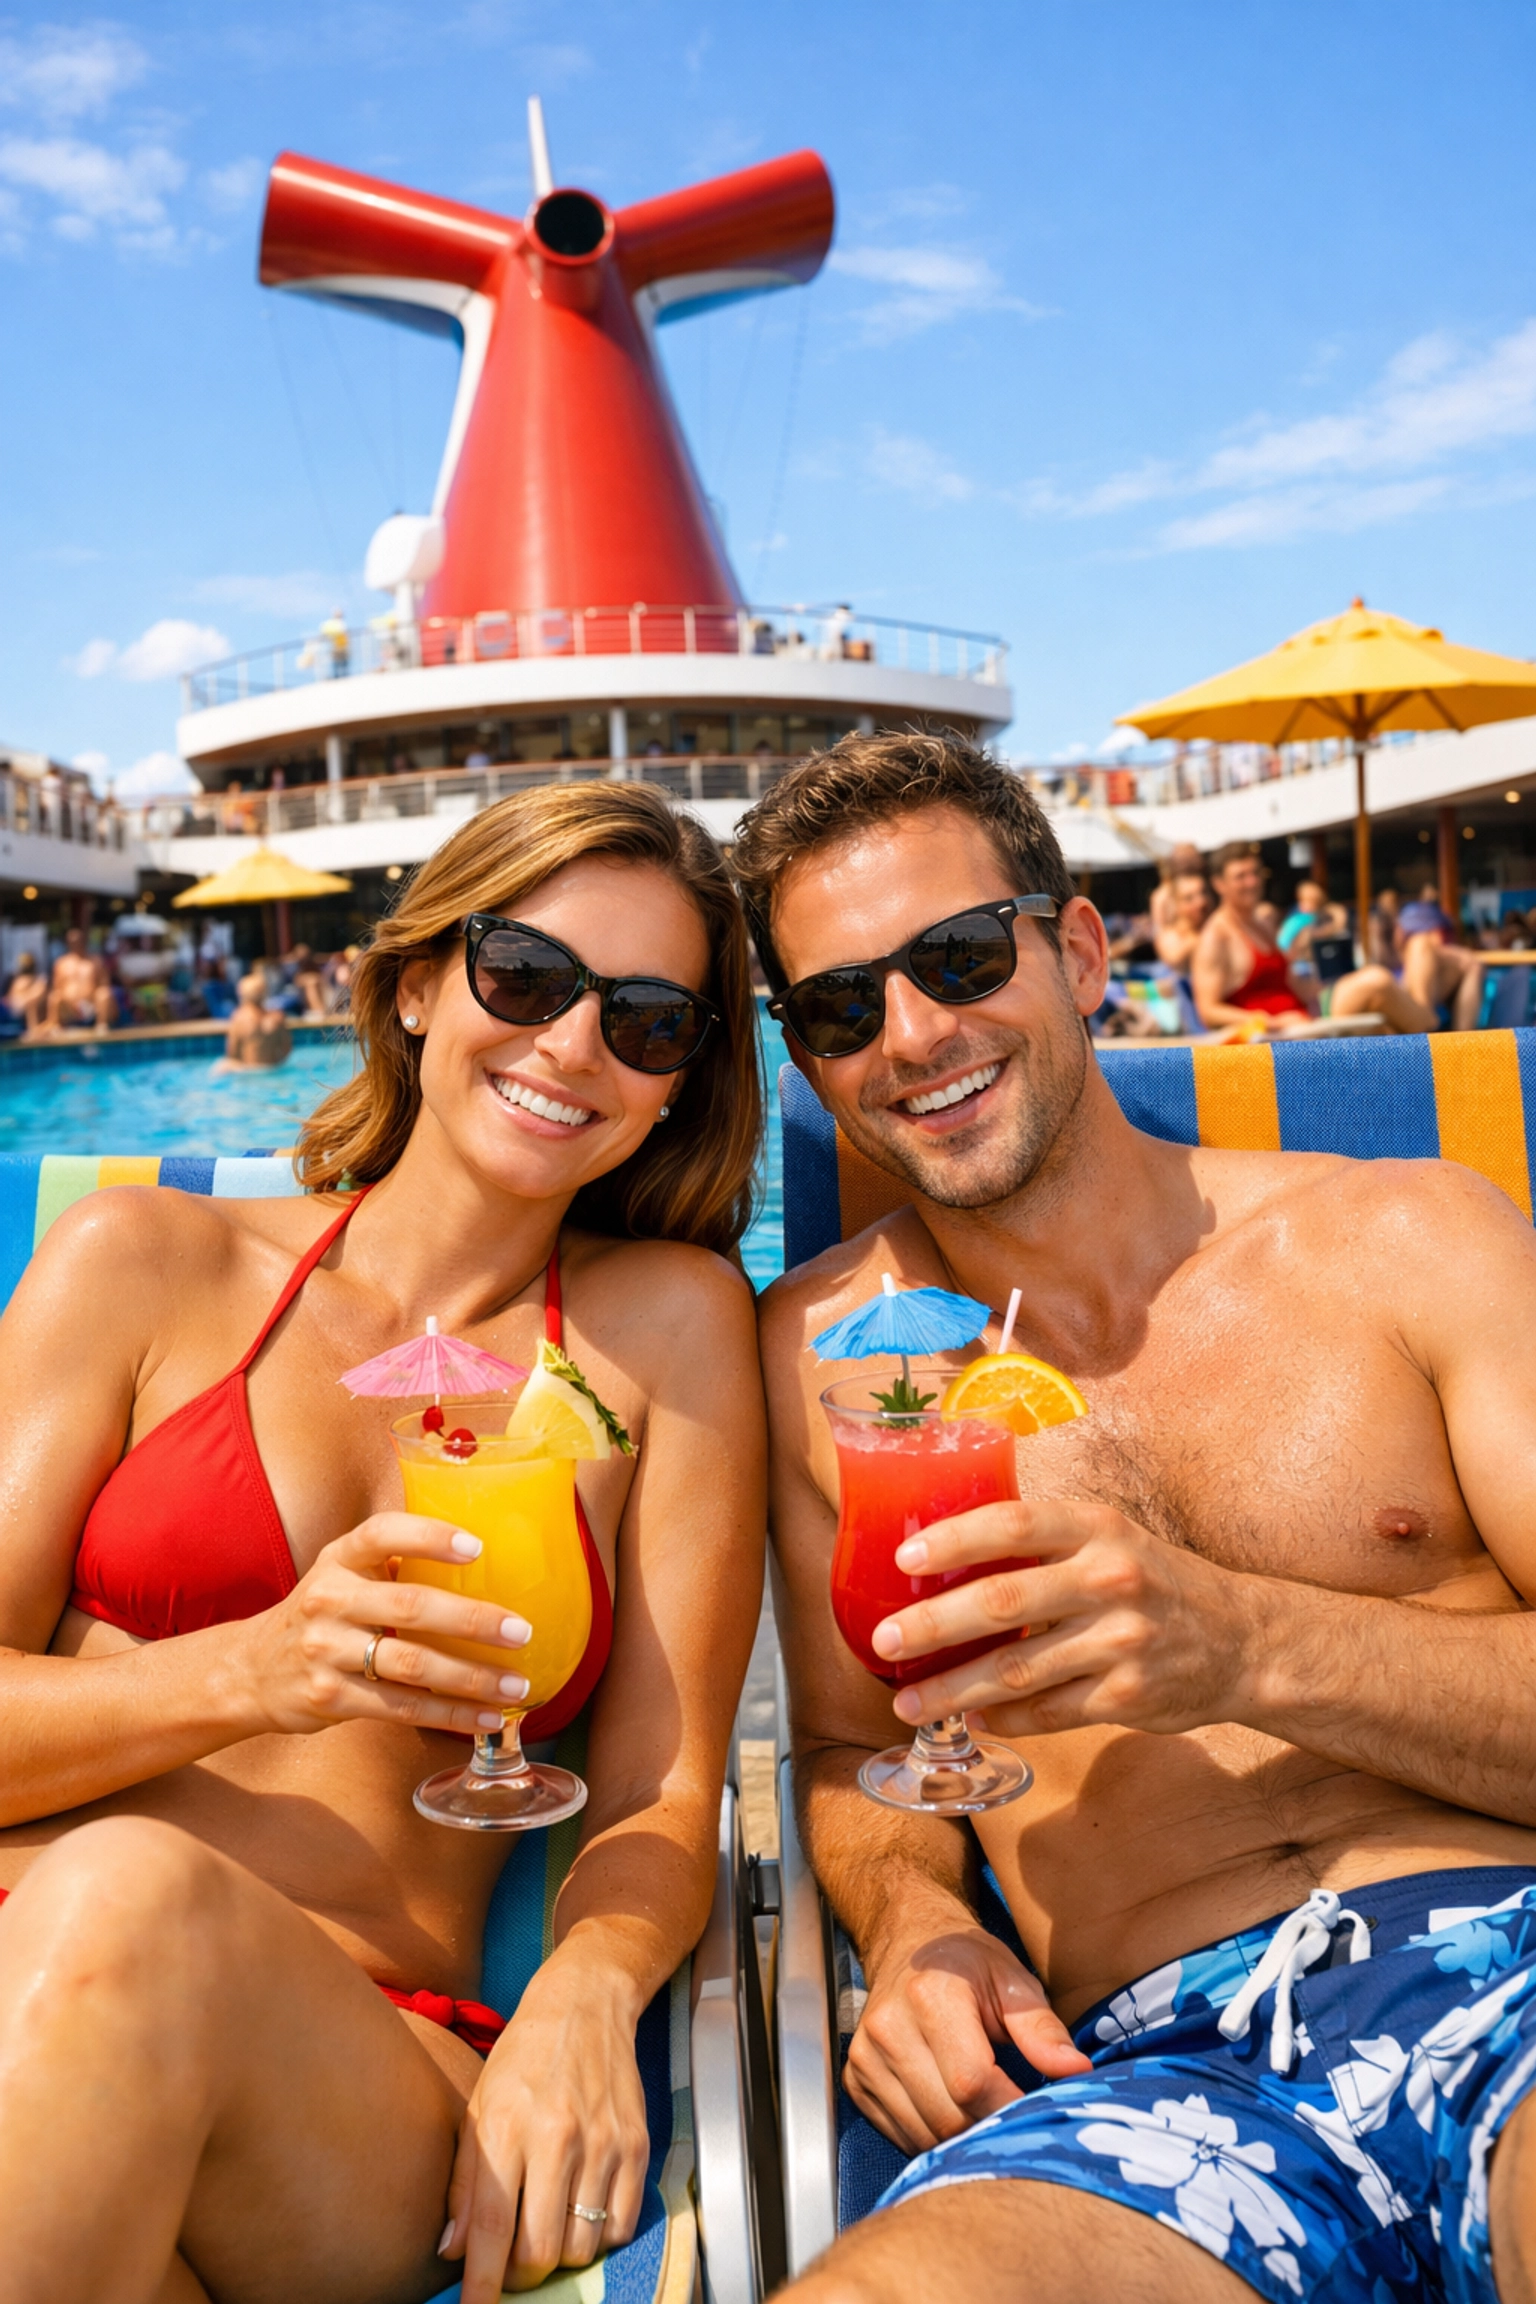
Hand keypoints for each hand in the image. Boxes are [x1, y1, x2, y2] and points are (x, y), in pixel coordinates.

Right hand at [234, 1512, 532, 1737]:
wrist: (250, 1671)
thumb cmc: (322, 1615)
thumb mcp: (343, 1574)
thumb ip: (394, 1564)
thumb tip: (484, 1560)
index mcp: (340, 1559)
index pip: (383, 1534)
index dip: (430, 1537)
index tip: (477, 1548)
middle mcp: (330, 1599)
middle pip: (410, 1606)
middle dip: (472, 1619)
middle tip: (519, 1630)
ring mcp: (326, 1651)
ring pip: (411, 1665)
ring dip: (471, 1677)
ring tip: (516, 1683)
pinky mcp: (330, 1698)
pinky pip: (401, 1708)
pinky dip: (449, 1714)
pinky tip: (485, 1717)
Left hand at [439, 1954, 650, 2298]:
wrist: (586, 2003)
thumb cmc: (523, 2055)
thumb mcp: (478, 2107)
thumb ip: (464, 2183)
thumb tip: (454, 2252)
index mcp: (508, 2126)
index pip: (492, 2227)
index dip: (482, 2284)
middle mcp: (558, 2136)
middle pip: (540, 2250)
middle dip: (520, 2275)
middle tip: (510, 2263)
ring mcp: (604, 2142)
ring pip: (581, 2247)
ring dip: (560, 2255)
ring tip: (546, 2228)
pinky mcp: (637, 2145)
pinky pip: (620, 2226)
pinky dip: (599, 2235)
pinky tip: (582, 2207)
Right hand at [847, 1918, 1089, 2152]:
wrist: (908, 1942)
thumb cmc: (966, 1962)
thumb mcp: (1012, 1981)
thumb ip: (1042, 2028)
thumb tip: (1075, 2070)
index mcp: (929, 1995)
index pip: (971, 2082)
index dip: (1008, 2108)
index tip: (1035, 2115)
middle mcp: (889, 2027)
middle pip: (946, 2116)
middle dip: (987, 2127)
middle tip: (1013, 2116)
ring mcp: (866, 2057)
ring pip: (922, 2134)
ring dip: (959, 2137)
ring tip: (983, 2109)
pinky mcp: (856, 2080)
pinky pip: (900, 2134)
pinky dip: (931, 2135)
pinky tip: (950, 2108)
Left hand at [872, 1499, 1249, 1738]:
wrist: (1245, 1641)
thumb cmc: (1158, 1581)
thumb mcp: (1113, 1538)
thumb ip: (1046, 1543)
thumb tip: (951, 1554)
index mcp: (1098, 1529)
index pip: (1013, 1524)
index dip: (953, 1539)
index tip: (903, 1559)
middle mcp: (1109, 1580)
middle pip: (1001, 1602)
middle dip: (932, 1625)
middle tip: (883, 1639)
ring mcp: (1120, 1644)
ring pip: (1015, 1671)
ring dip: (952, 1690)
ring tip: (906, 1702)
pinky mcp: (1126, 1699)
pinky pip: (1045, 1712)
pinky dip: (1002, 1718)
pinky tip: (972, 1719)